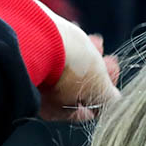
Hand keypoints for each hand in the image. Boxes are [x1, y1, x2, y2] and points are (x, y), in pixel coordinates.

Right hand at [36, 0, 119, 121]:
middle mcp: (42, 97)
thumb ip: (108, 99)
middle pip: (77, 87)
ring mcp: (35, 75)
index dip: (104, 96)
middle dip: (97, 72)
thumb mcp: (98, 87)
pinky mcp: (30, 54)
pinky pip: (54, 52)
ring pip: (67, 68)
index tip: (114, 80)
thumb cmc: (69, 66)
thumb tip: (114, 101)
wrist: (38, 34)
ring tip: (96, 42)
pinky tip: (78, 34)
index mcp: (57, 111)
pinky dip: (68, 46)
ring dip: (85, 56)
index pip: (86, 111)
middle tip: (109, 59)